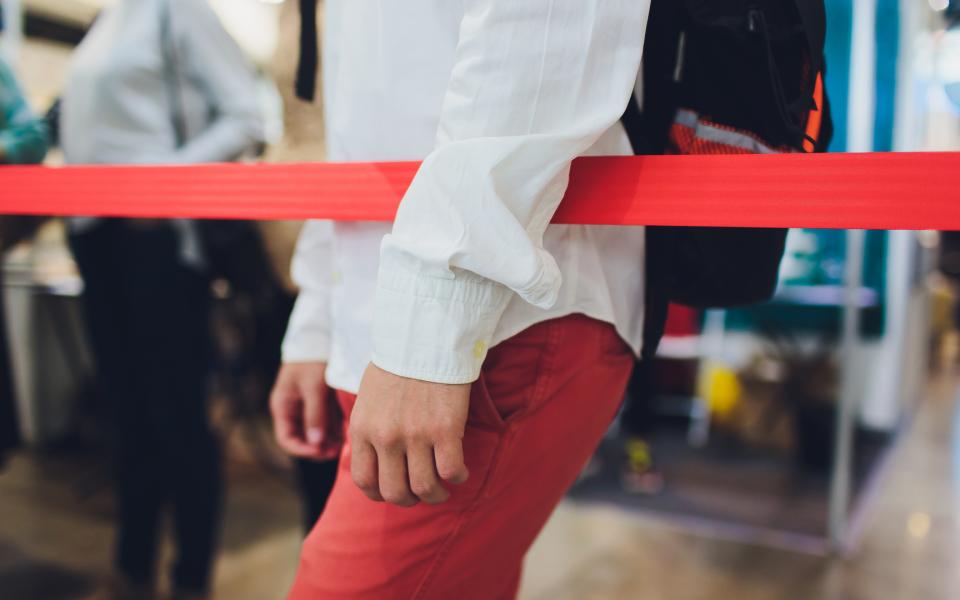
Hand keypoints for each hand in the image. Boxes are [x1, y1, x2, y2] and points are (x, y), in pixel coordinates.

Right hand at [270, 362, 340, 460]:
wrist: (320, 338)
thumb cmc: (313, 361)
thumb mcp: (314, 388)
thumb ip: (314, 415)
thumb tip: (316, 442)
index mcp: (283, 406)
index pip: (286, 439)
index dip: (302, 450)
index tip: (320, 452)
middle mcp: (292, 409)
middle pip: (301, 438)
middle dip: (317, 447)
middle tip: (335, 452)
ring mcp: (305, 407)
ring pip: (314, 432)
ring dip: (327, 441)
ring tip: (343, 445)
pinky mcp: (319, 403)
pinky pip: (325, 422)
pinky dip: (333, 430)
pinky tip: (346, 434)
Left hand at [350, 363, 470, 506]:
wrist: (424, 339)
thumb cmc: (397, 366)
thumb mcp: (368, 400)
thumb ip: (368, 430)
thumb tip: (374, 459)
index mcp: (363, 429)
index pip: (365, 482)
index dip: (381, 495)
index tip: (394, 492)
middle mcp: (386, 437)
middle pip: (395, 492)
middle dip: (410, 500)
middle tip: (421, 493)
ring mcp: (416, 435)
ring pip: (425, 488)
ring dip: (436, 495)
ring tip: (443, 488)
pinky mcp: (445, 429)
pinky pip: (452, 471)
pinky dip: (458, 477)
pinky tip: (460, 471)